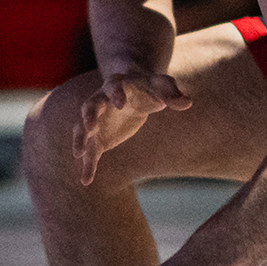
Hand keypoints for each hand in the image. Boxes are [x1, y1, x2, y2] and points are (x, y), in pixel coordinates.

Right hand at [74, 71, 190, 184]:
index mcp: (117, 84)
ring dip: (80, 140)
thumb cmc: (148, 87)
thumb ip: (171, 93)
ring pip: (82, 129)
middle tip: (90, 128)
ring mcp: (97, 120)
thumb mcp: (161, 86)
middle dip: (89, 116)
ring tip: (79, 155)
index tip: (119, 104)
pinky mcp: (98, 138)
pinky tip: (86, 181)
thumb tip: (187, 102)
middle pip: (89, 106)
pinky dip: (87, 165)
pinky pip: (90, 152)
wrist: (134, 93)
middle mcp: (101, 101)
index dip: (115, 93)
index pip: (112, 85)